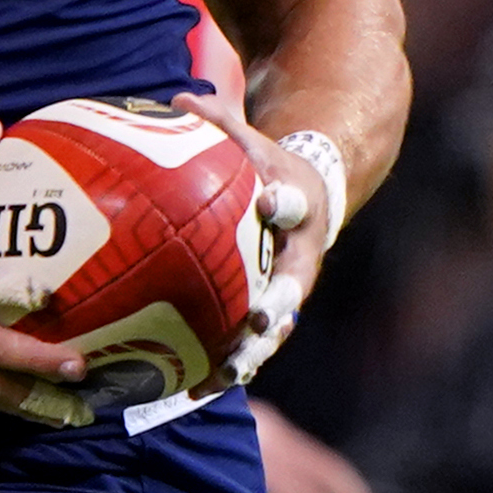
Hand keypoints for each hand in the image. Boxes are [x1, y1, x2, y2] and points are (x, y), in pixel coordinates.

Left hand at [196, 96, 339, 391]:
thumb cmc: (270, 168)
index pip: (293, 202)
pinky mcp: (272, 313)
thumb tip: (178, 101)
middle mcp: (300, 255)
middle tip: (258, 319)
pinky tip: (191, 390)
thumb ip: (219, 123)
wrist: (314, 198)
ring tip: (223, 376)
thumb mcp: (254, 140)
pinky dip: (225, 366)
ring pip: (275, 328)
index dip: (282, 203)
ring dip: (252, 353)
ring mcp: (289, 290)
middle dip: (277, 304)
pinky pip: (250, 344)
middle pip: (293, 284)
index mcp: (297, 208)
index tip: (267, 202)